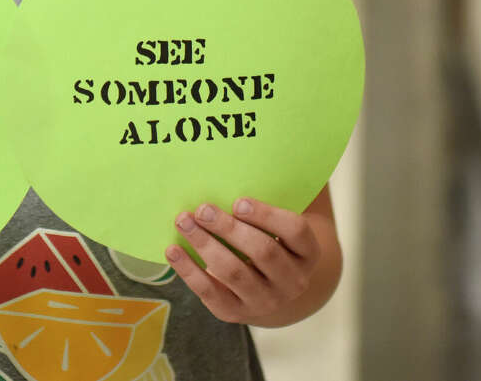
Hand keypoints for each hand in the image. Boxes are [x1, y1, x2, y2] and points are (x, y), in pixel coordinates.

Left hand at [166, 198, 321, 325]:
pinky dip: (189, 270)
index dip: (267, 215)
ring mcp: (266, 301)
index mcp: (307, 253)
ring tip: (184, 222)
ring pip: (235, 272)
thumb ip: (265, 201)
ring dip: (205, 244)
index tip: (238, 201)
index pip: (295, 231)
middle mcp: (293, 281)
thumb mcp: (277, 224)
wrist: (269, 288)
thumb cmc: (269, 239)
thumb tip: (236, 166)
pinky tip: (172, 250)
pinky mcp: (236, 313)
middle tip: (202, 209)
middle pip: (263, 252)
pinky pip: (210, 292)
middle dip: (229, 228)